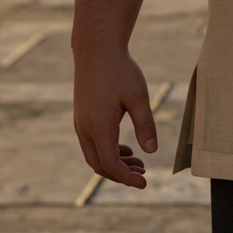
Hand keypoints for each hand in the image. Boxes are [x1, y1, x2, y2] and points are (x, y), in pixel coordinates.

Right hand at [73, 48, 157, 188]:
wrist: (96, 50)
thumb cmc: (120, 70)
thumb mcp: (138, 96)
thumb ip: (145, 124)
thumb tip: (152, 152)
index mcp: (98, 127)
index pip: (110, 164)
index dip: (126, 177)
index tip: (144, 182)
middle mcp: (85, 129)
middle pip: (100, 165)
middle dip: (121, 174)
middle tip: (143, 174)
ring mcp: (80, 123)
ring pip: (94, 155)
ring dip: (114, 163)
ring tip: (138, 163)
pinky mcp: (82, 116)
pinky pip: (92, 144)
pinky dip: (107, 151)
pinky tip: (125, 148)